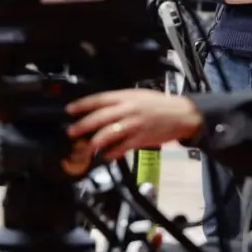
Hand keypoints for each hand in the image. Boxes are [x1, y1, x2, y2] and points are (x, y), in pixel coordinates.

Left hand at [66, 89, 202, 159]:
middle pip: (100, 118)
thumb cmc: (159, 105)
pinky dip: (111, 152)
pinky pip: (121, 147)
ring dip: (94, 141)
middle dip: (82, 126)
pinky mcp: (141, 139)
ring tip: (86, 147)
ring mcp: (134, 125)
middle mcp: (128, 109)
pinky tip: (105, 155)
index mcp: (126, 96)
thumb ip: (120, 101)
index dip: (82, 105)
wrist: (182, 115)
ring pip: (108, 134)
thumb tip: (100, 108)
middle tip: (71, 132)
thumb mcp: (138, 96)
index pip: (99, 99)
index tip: (69, 110)